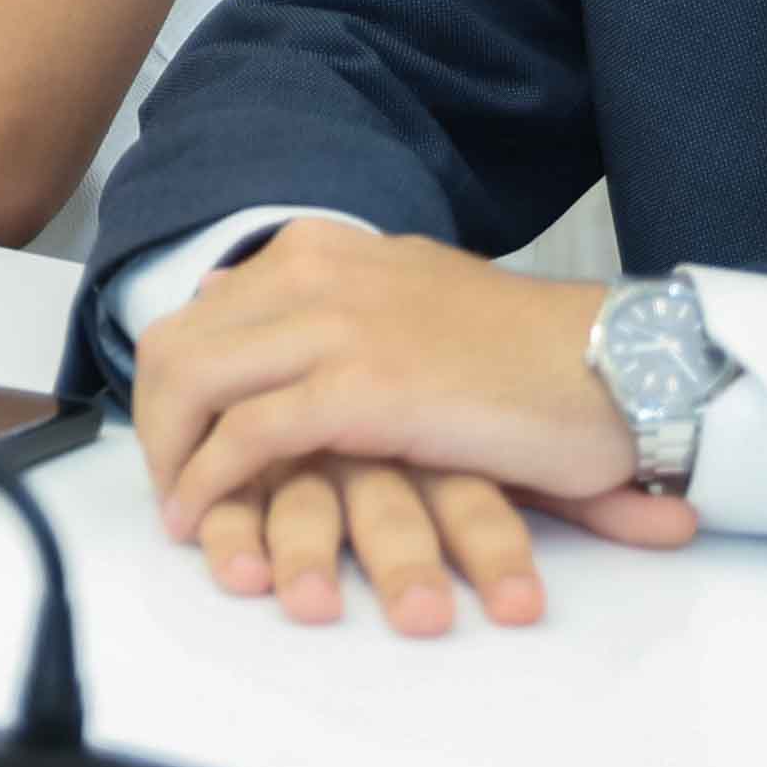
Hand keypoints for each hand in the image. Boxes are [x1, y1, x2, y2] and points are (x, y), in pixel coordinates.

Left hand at [135, 223, 692, 614]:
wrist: (612, 365)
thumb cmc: (525, 354)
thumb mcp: (410, 305)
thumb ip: (332, 311)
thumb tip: (245, 324)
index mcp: (327, 252)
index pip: (206, 310)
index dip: (174, 382)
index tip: (177, 436)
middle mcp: (318, 272)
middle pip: (180, 342)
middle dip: (154, 419)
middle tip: (166, 482)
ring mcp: (336, 325)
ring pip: (194, 380)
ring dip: (169, 453)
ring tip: (179, 508)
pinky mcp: (360, 388)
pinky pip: (247, 434)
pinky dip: (208, 479)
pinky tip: (202, 515)